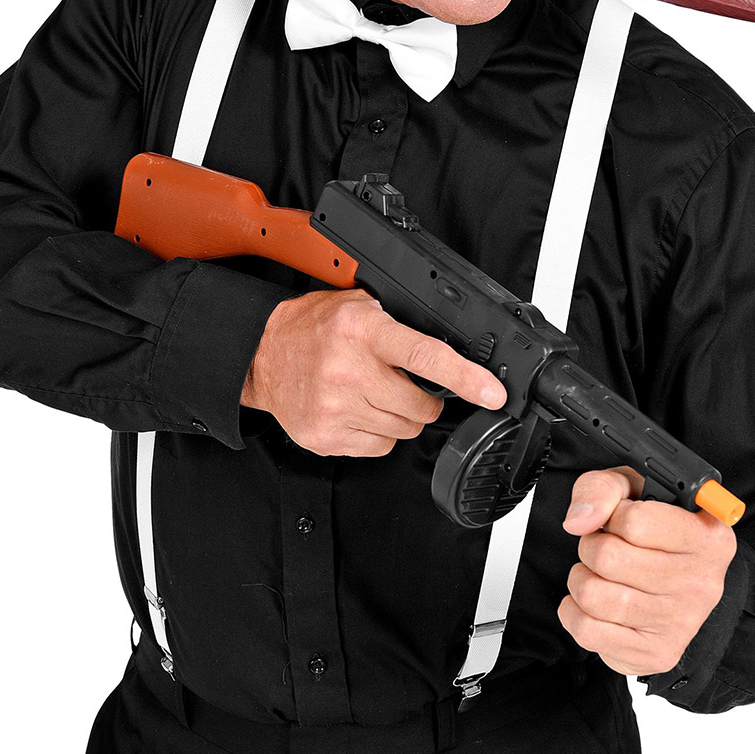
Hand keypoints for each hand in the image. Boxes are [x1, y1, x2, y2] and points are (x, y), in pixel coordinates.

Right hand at [242, 288, 506, 456]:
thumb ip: (400, 323)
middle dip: (424, 400)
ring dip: (400, 417)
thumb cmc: (313, 327)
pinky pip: (379, 448)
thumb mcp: (358, 306)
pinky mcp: (326, 436)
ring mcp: (336, 408)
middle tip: (405, 384)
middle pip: (420, 406)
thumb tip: (452, 350)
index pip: (425, 356)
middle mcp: (349, 369)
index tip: (492, 394)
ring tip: (374, 393)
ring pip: (403, 430)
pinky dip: (378, 434)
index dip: (465, 378)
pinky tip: (358, 411)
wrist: (262, 355)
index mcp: (364, 331)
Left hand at [556, 466, 737, 675]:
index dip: (612, 516)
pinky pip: (586, 631)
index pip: (634, 521)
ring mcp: (681, 624)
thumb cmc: (651, 533)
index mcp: (708, 537)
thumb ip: (603, 489)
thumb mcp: (632, 491)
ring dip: (581, 578)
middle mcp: (702, 583)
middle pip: (608, 558)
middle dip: (591, 547)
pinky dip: (574, 611)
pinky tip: (593, 604)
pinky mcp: (657, 654)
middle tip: (605, 548)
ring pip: (592, 594)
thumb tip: (580, 521)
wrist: (674, 589)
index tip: (619, 520)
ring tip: (599, 574)